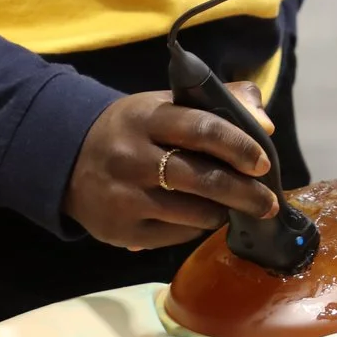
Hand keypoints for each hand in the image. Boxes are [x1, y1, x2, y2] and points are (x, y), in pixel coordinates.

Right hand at [64, 83, 282, 249]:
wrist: (68, 158)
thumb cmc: (135, 129)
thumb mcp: (167, 103)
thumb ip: (222, 101)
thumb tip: (265, 124)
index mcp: (148, 117)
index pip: (203, 128)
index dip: (239, 146)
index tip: (263, 162)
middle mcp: (132, 156)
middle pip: (203, 179)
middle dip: (245, 192)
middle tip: (268, 202)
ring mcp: (124, 197)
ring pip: (194, 213)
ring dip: (223, 212)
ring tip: (237, 208)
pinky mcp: (119, 231)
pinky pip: (175, 235)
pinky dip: (197, 227)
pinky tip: (201, 217)